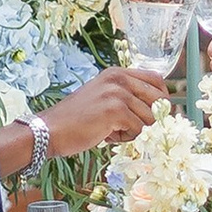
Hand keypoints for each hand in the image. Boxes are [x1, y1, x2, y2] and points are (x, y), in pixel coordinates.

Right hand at [39, 66, 165, 159]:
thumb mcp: (103, 97)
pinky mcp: (116, 110)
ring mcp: (118, 93)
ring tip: (112, 130)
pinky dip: (126, 138)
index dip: (161, 100)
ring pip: (149, 118)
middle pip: (158, 100)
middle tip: (131, 128)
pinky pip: (138, 130)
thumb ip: (126, 97)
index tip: (153, 115)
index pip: (157, 80)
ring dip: (135, 130)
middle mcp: (119, 78)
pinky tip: (107, 135)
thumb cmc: (76, 119)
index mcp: (117, 73)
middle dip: (150, 118)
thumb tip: (159, 110)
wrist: (51, 130)